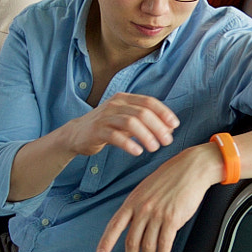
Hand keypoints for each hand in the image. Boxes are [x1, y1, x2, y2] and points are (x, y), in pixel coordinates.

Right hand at [62, 92, 178, 157]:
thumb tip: (171, 128)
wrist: (76, 134)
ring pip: (130, 122)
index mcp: (124, 99)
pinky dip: (128, 144)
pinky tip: (137, 152)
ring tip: (155, 148)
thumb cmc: (106, 127)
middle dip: (158, 127)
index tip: (174, 126)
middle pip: (142, 112)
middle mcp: (115, 105)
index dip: (163, 112)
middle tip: (167, 141)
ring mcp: (105, 117)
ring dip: (146, 135)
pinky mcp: (96, 131)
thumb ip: (146, 123)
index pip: (148, 101)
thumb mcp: (126, 122)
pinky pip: (115, 136)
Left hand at [96, 146, 217, 251]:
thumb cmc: (170, 177)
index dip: (106, 242)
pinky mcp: (172, 219)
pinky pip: (164, 243)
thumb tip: (133, 222)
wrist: (190, 169)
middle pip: (132, 241)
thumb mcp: (146, 189)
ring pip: (148, 245)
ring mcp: (157, 214)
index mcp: (133, 201)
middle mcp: (142, 209)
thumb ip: (138, 205)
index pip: (115, 225)